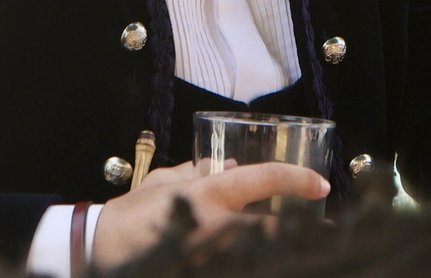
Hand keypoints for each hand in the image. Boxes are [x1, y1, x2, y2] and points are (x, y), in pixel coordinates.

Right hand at [90, 161, 329, 268]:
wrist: (96, 249)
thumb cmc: (131, 214)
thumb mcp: (164, 182)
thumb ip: (196, 171)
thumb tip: (224, 164)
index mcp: (208, 193)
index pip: (263, 179)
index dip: (298, 179)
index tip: (323, 185)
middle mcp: (215, 224)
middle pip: (274, 226)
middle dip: (307, 231)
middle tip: (333, 233)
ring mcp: (210, 253)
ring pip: (259, 252)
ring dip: (284, 250)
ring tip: (308, 250)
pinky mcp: (203, 268)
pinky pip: (237, 265)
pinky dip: (254, 261)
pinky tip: (269, 260)